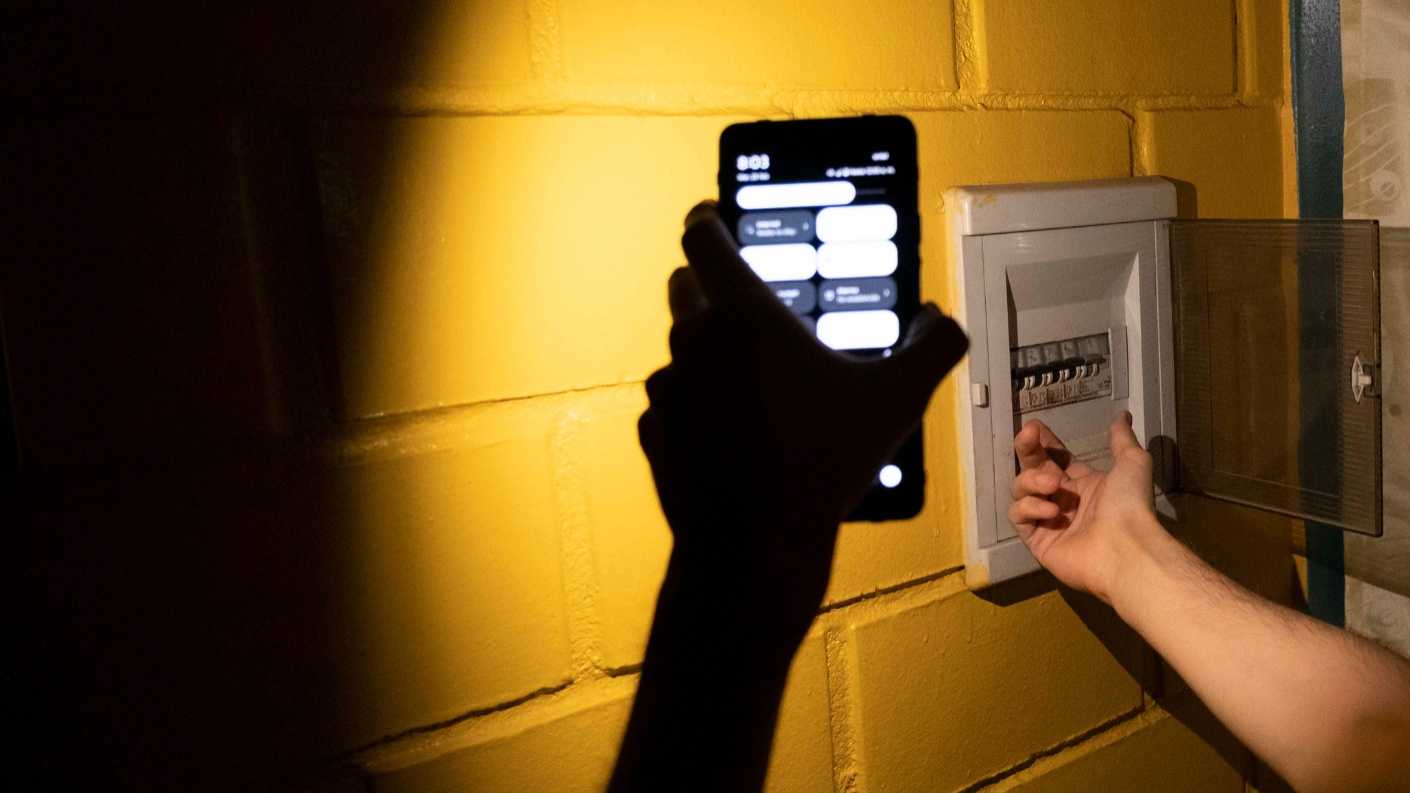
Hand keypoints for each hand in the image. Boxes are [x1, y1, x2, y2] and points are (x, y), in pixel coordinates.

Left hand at [639, 201, 967, 629]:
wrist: (755, 544)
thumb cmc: (824, 462)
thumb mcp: (897, 400)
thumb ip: (933, 348)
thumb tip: (945, 320)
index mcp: (744, 314)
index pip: (701, 237)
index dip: (705, 218)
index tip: (712, 214)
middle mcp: (694, 340)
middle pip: (683, 286)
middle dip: (708, 285)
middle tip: (744, 305)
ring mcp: (667, 388)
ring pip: (677, 349)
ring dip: (704, 353)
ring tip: (748, 384)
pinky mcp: (652, 431)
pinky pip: (669, 403)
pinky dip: (692, 407)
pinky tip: (727, 434)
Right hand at [1007, 413, 1158, 603]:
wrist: (1126, 547)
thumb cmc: (1129, 504)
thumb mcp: (1133, 463)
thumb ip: (1122, 439)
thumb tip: (1122, 415)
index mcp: (1082, 484)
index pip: (1054, 458)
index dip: (1043, 442)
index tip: (1035, 427)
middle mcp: (1061, 500)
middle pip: (1032, 469)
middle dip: (1027, 450)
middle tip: (1028, 436)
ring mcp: (1047, 521)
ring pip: (1021, 491)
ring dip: (1032, 481)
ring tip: (1053, 486)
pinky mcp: (1036, 540)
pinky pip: (1019, 517)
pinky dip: (1029, 508)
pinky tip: (1051, 511)